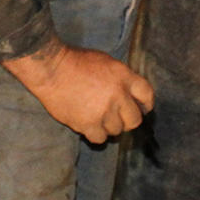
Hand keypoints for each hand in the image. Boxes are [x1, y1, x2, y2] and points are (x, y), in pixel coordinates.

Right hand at [2, 40, 154, 143]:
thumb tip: (129, 94)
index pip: (147, 95)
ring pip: (117, 130)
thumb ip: (121, 78)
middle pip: (135, 119)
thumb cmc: (76, 62)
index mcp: (124, 76)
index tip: (141, 109)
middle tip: (118, 118)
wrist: (52, 69)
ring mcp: (104, 111)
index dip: (145, 105)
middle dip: (128, 120)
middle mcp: (118, 95)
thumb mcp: (106, 61)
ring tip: (99, 119)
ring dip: (110, 127)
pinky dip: (96, 134)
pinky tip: (90, 126)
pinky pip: (100, 138)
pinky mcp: (88, 124)